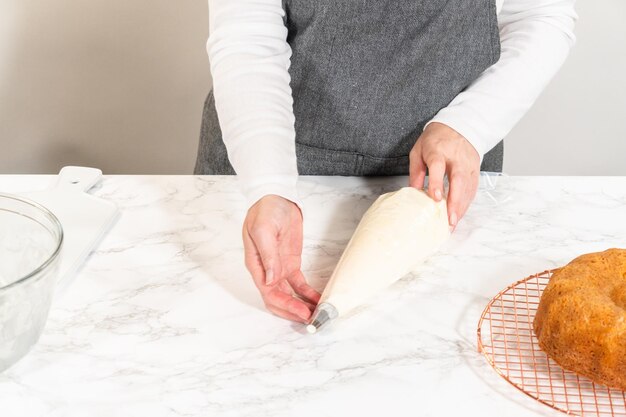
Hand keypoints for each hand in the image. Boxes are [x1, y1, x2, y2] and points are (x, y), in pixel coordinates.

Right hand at [242, 195, 320, 322]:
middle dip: (293, 312)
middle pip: (278, 300)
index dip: (286, 306)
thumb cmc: (266, 210)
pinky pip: (298, 285)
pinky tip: (318, 300)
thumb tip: (271, 279)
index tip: (302, 313)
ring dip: (300, 306)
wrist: (276, 197)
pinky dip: (307, 294)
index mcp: (256, 265)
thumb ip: (268, 255)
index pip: (269, 293)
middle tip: (312, 319)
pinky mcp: (290, 264)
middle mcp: (266, 271)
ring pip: (288, 295)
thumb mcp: (264, 229)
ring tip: (316, 314)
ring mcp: (278, 269)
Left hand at [409, 122, 480, 229]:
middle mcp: (456, 158)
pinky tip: (460, 214)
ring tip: (453, 223)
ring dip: (462, 206)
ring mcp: (468, 164)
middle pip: (458, 180)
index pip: (438, 167)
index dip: (437, 183)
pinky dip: (467, 203)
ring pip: (468, 187)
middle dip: (455, 202)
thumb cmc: (435, 140)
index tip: (436, 198)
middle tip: (450, 220)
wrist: (458, 126)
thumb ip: (416, 172)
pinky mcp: (475, 170)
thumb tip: (413, 193)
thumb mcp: (418, 151)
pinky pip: (473, 189)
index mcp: (438, 151)